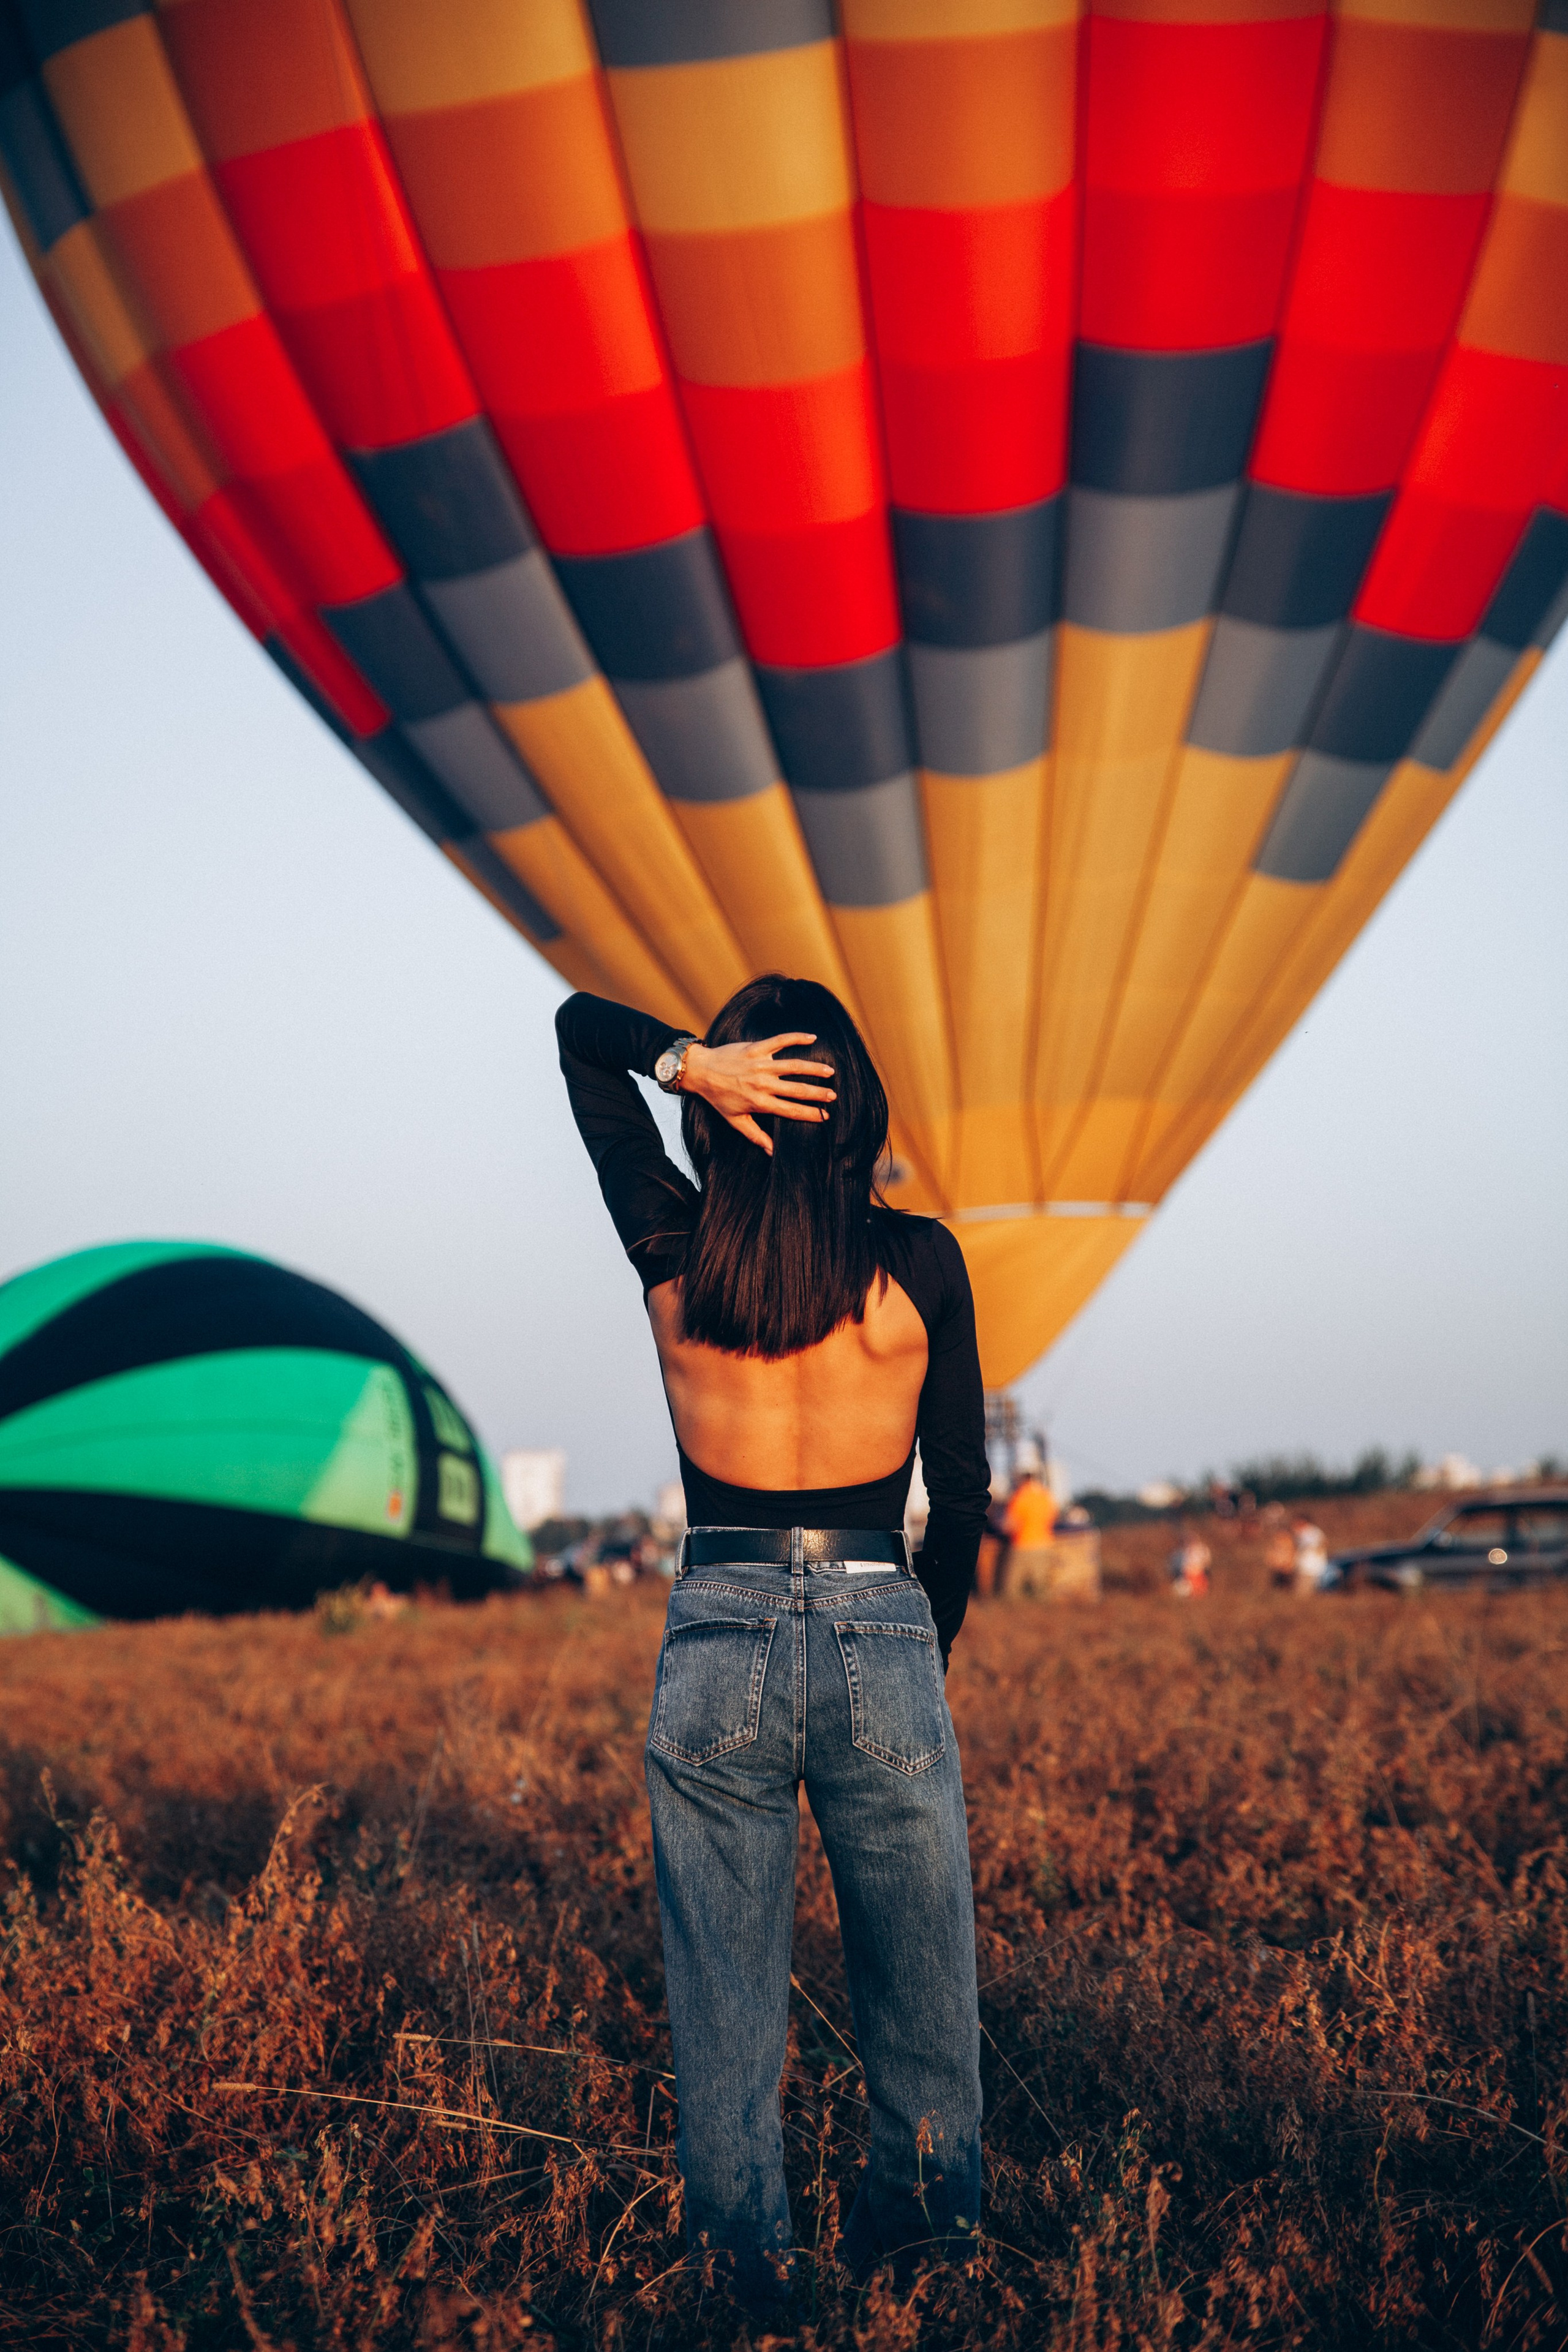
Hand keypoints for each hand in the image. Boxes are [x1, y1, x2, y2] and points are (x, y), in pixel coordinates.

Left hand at [679, 1032, 836, 1155]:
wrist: (701, 1071)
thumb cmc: (718, 1097)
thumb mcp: (735, 1120)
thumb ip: (755, 1136)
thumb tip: (772, 1151)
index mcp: (760, 1103)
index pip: (791, 1110)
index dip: (811, 1114)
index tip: (825, 1116)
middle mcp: (762, 1084)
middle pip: (797, 1089)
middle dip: (818, 1093)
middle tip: (833, 1096)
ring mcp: (760, 1064)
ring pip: (793, 1065)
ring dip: (814, 1068)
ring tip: (829, 1071)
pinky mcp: (756, 1048)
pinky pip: (780, 1041)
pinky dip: (797, 1037)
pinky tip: (812, 1037)